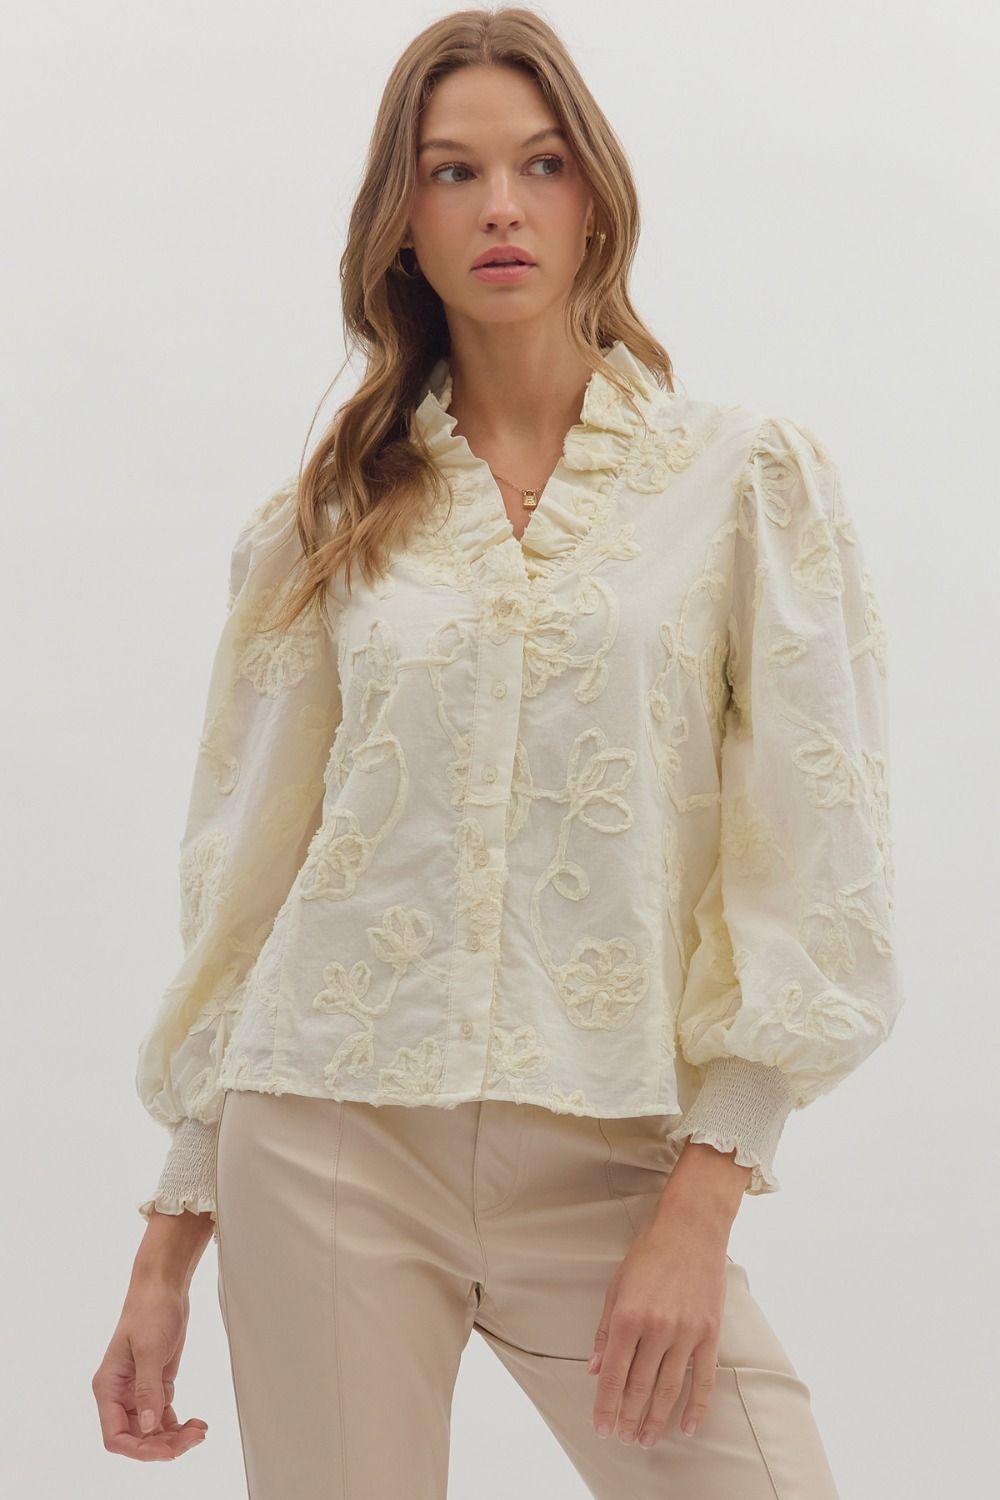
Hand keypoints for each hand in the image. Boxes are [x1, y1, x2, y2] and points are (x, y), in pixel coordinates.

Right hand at [92, 1277, 207, 1460]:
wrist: (164, 1287)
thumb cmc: (149, 1310)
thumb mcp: (149, 1350)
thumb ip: (148, 1390)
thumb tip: (147, 1427)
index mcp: (108, 1387)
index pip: (115, 1436)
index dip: (139, 1450)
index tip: (166, 1452)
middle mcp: (120, 1393)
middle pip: (136, 1437)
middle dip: (163, 1444)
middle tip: (192, 1439)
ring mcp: (138, 1391)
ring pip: (152, 1430)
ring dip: (174, 1437)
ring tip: (199, 1432)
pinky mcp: (156, 1385)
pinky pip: (163, 1416)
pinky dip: (179, 1425)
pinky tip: (196, 1424)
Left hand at [586, 1208, 728, 1446]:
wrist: (691, 1228)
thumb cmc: (649, 1253)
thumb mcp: (616, 1286)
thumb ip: (605, 1332)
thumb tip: (595, 1370)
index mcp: (628, 1317)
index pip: (614, 1374)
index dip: (606, 1405)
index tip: (602, 1428)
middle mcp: (657, 1329)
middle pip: (640, 1386)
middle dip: (629, 1417)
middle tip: (623, 1439)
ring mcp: (686, 1332)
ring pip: (670, 1388)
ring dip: (657, 1419)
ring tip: (647, 1440)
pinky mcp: (710, 1332)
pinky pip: (704, 1378)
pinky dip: (697, 1406)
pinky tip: (689, 1426)